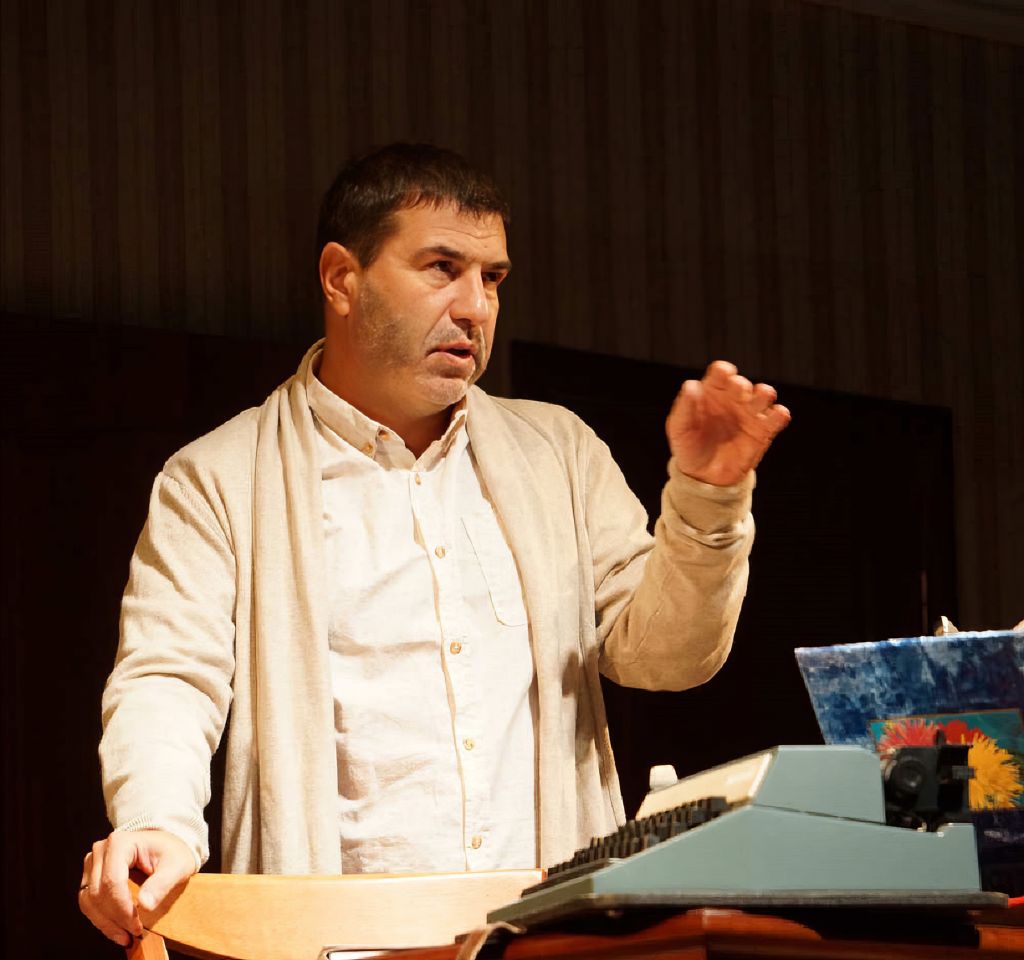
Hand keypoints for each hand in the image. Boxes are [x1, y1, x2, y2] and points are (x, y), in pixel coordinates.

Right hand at [78, 829, 195, 945]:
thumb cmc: (173, 853)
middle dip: (115, 918)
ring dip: (105, 923)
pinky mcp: (92, 875)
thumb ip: (162, 884)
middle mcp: (101, 850)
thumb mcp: (177, 866)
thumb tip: (145, 904)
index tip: (137, 926)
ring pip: (89, 900)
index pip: (112, 882)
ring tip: (125, 936)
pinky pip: (89, 902)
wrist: (168, 846)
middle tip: (133, 933)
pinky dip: (101, 919)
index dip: (122, 909)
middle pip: (98, 893)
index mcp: (120, 843)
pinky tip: (116, 928)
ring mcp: (93, 862)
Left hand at [666, 360, 790, 485]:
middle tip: (738, 393)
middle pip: (742, 383)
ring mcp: (750, 414)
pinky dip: (780, 414)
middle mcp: (733, 399)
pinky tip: (777, 414)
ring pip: (764, 395)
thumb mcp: (680, 428)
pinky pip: (777, 418)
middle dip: (741, 385)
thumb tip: (692, 385)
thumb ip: (685, 407)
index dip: (723, 371)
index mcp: (713, 392)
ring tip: (761, 396)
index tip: (723, 377)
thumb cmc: (689, 447)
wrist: (705, 476)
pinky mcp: (763, 431)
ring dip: (764, 393)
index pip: (721, 372)